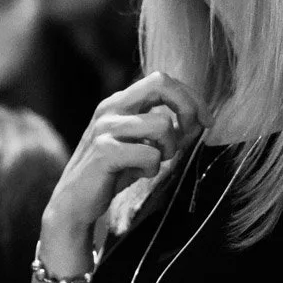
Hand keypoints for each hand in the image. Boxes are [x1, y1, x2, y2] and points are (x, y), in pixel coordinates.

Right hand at [43, 72, 208, 238]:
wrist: (76, 203)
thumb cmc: (113, 172)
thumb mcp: (141, 144)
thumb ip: (165, 130)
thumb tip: (199, 121)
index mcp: (120, 102)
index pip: (162, 79)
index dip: (190, 97)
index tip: (206, 121)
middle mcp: (111, 108)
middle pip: (160, 83)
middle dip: (187, 108)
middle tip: (191, 134)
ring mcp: (105, 128)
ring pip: (162, 124)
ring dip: (169, 148)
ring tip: (155, 162)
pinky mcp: (104, 152)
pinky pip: (149, 155)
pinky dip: (152, 168)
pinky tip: (139, 174)